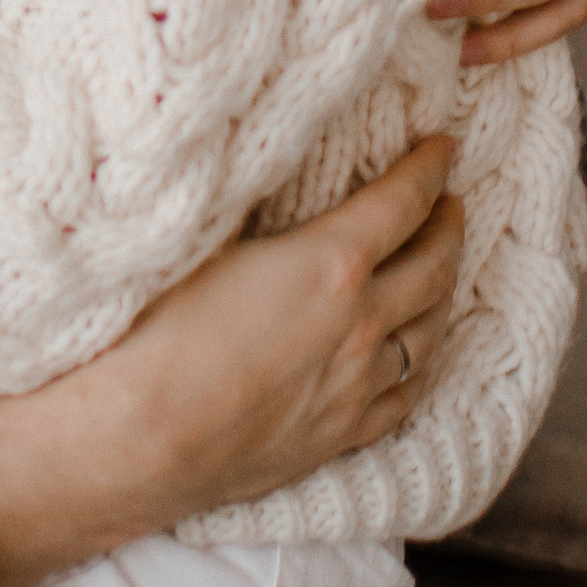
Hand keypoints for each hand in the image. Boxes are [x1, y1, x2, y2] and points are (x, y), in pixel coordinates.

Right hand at [0, 140, 463, 586]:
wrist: (136, 439)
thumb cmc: (153, 329)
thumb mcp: (207, 240)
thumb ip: (261, 213)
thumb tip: (271, 173)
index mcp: (331, 263)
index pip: (402, 202)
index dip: (429, 169)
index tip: (443, 146)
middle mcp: (360, 324)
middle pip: (431, 266)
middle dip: (447, 226)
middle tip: (451, 201)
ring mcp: (356, 387)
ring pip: (428, 332)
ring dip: (442, 292)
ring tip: (440, 268)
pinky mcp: (339, 437)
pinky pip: (404, 395)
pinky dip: (420, 362)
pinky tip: (415, 353)